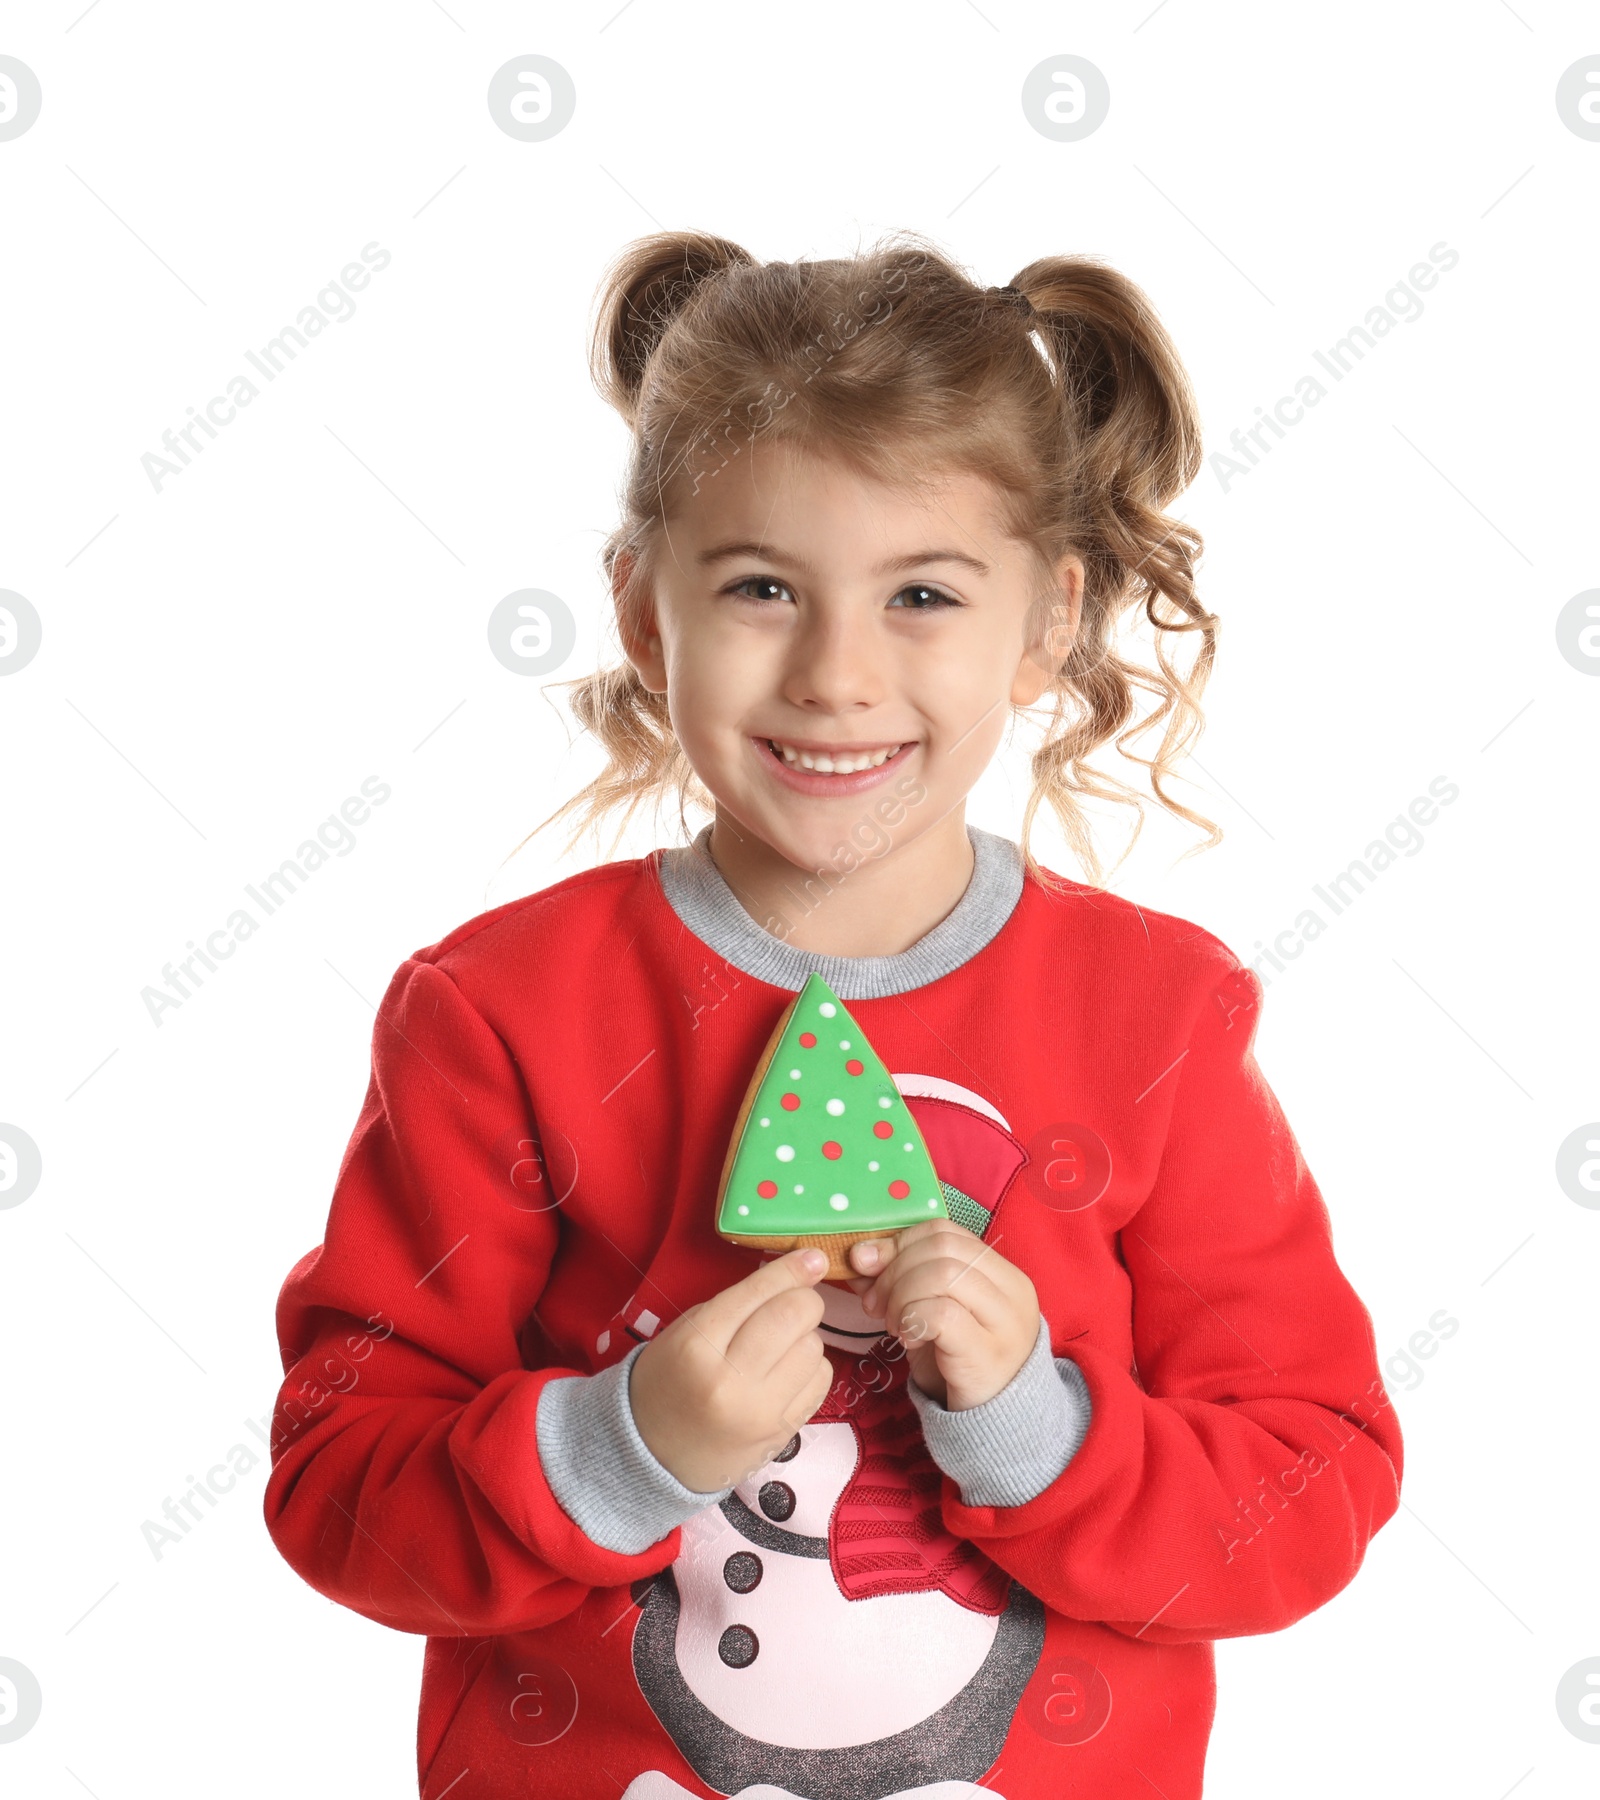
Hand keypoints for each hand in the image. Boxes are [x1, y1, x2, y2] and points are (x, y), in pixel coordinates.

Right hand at [629, 1246, 835, 1492]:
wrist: (654, 1454)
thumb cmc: (668, 1381)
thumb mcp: (685, 1331)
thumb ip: (737, 1303)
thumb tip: (800, 1272)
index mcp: (697, 1346)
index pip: (757, 1293)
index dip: (791, 1269)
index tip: (812, 1257)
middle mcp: (732, 1381)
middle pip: (795, 1316)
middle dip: (804, 1299)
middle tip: (794, 1302)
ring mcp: (762, 1412)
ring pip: (814, 1348)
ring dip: (805, 1337)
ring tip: (779, 1346)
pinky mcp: (784, 1433)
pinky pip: (820, 1381)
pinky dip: (810, 1368)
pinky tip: (786, 1372)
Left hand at [846, 1222, 1039, 1410]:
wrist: (994, 1423)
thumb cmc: (959, 1362)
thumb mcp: (931, 1311)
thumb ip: (902, 1280)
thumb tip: (860, 1255)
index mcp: (1001, 1272)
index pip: (944, 1231)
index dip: (899, 1242)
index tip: (869, 1265)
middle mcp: (1012, 1289)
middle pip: (941, 1248)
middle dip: (894, 1270)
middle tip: (875, 1304)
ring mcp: (1005, 1321)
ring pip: (942, 1274)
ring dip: (901, 1295)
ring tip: (893, 1324)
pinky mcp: (988, 1352)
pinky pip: (941, 1313)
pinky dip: (912, 1319)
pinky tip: (907, 1339)